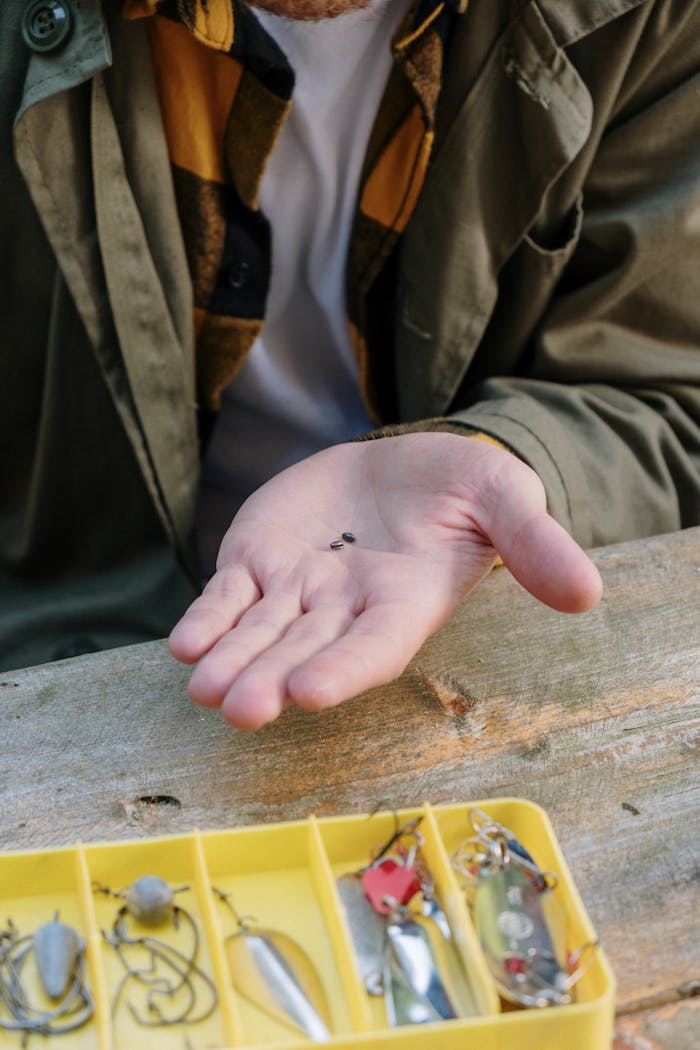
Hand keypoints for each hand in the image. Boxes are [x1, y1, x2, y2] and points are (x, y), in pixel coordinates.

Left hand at [169, 433, 601, 728]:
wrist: (399, 463)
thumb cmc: (460, 485)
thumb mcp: (503, 498)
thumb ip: (534, 544)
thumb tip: (588, 593)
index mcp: (405, 602)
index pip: (376, 644)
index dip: (347, 666)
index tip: (315, 692)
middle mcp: (346, 608)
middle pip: (307, 649)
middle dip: (274, 679)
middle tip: (242, 708)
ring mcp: (297, 588)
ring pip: (259, 632)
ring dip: (232, 661)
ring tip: (203, 688)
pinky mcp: (259, 561)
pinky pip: (229, 596)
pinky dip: (209, 618)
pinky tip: (186, 642)